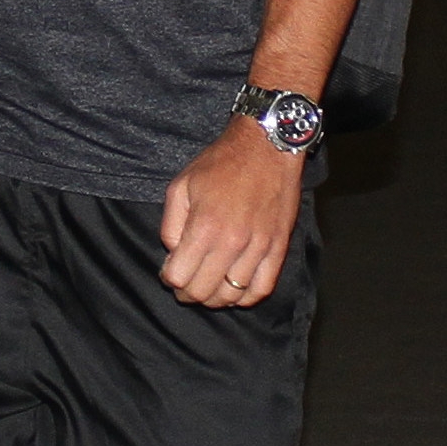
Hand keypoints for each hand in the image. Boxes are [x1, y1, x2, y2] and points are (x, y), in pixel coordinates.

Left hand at [159, 119, 301, 307]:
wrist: (266, 147)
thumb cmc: (221, 163)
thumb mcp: (181, 185)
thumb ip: (170, 224)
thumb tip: (173, 253)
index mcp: (204, 227)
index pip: (178, 277)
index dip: (168, 279)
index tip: (169, 272)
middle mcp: (232, 242)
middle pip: (203, 292)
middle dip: (187, 293)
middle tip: (185, 284)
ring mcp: (258, 248)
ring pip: (232, 295)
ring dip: (214, 298)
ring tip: (209, 286)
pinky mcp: (278, 248)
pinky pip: (262, 288)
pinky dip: (246, 298)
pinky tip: (235, 289)